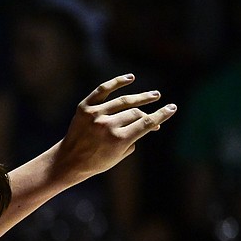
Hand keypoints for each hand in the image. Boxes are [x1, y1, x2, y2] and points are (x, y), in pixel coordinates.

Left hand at [54, 74, 177, 182]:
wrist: (68, 161)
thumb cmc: (97, 162)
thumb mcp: (120, 155)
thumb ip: (134, 138)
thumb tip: (148, 123)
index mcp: (118, 140)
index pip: (146, 123)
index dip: (161, 115)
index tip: (172, 108)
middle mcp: (107, 126)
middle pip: (136, 113)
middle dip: (148, 112)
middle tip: (158, 105)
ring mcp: (95, 115)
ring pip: (123, 101)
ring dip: (141, 97)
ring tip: (154, 95)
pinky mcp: (84, 108)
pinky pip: (103, 90)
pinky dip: (116, 82)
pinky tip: (131, 78)